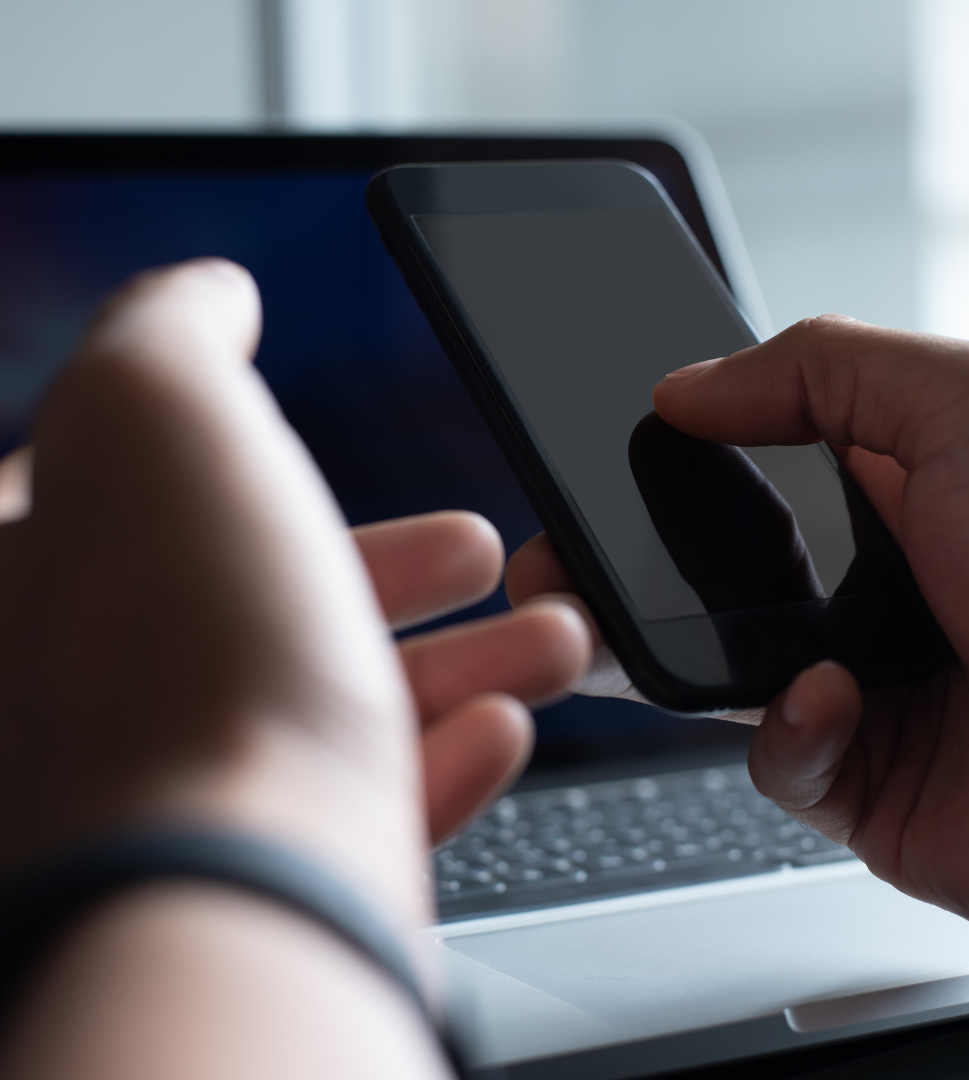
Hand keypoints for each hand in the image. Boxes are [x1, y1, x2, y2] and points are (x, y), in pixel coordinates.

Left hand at [0, 259, 589, 928]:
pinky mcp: (265, 880)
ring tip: (555, 637)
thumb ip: (173, 331)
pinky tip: (504, 726)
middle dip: (391, 572)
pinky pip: (360, 811)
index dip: (231, 462)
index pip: (113, 501)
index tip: (309, 452)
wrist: (228, 897)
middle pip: (260, 607)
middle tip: (474, 549)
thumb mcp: (158, 416)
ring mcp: (182, 800)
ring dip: (461, 666)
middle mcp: (83, 703)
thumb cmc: (186, 655)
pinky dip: (440, 764)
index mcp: (27, 589)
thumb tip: (211, 291)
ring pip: (332, 711)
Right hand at [507, 315, 968, 953]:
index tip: (590, 467)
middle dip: (616, 568)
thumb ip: (821, 366)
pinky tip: (830, 705)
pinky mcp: (854, 773)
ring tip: (594, 633)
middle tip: (554, 567)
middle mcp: (862, 582)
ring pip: (707, 662)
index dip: (661, 464)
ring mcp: (853, 680)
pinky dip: (786, 729)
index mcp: (886, 487)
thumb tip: (685, 388)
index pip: (741, 463)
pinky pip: (772, 753)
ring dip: (647, 649)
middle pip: (702, 567)